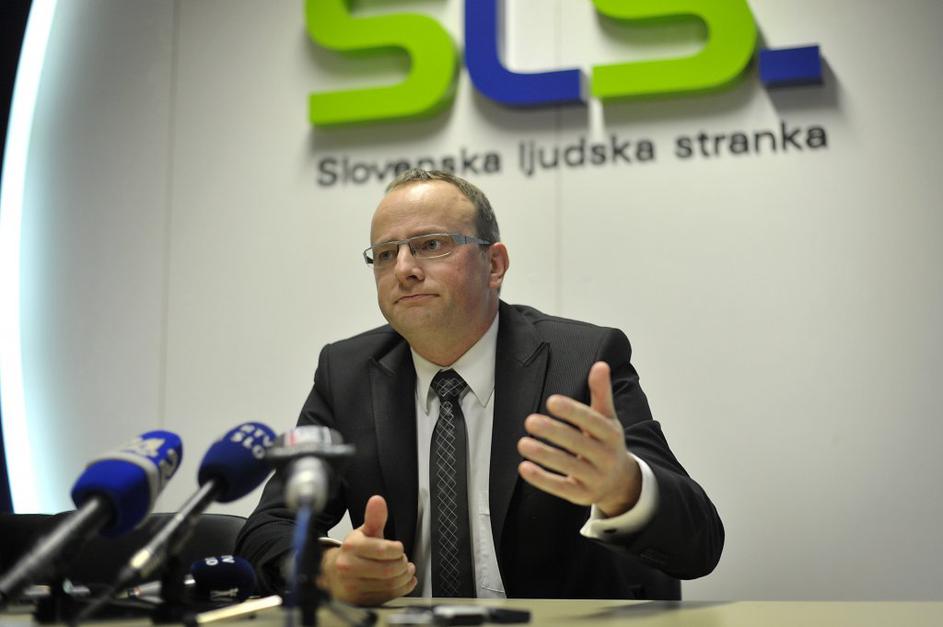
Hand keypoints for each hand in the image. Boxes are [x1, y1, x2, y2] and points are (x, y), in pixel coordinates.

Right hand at [318, 495, 416, 605]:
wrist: (332, 573)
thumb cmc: (353, 552)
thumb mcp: (363, 532)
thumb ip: (374, 518)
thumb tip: (377, 500)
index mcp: (352, 547)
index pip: (383, 550)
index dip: (398, 550)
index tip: (398, 548)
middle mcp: (349, 568)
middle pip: (388, 570)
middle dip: (402, 565)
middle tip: (403, 560)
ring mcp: (353, 587)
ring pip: (389, 585)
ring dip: (404, 577)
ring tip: (405, 570)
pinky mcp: (359, 601)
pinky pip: (387, 597)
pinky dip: (401, 589)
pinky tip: (403, 581)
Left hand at [517, 361, 641, 516]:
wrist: (620, 482)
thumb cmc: (607, 443)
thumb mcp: (607, 418)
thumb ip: (601, 393)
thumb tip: (601, 365)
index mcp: (612, 434)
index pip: (592, 422)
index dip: (573, 412)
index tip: (552, 402)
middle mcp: (606, 457)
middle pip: (578, 444)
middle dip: (554, 432)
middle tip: (530, 421)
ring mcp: (594, 478)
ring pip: (568, 467)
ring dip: (544, 455)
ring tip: (522, 443)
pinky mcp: (581, 495)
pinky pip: (560, 488)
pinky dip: (541, 479)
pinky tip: (524, 468)